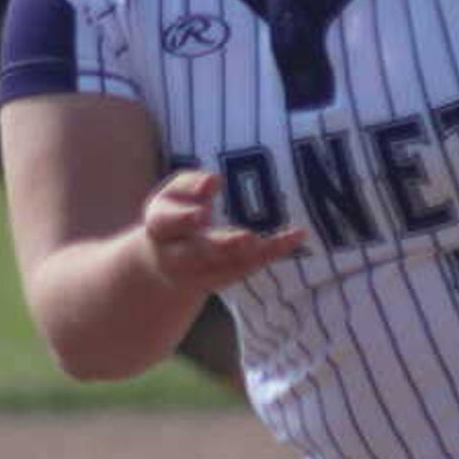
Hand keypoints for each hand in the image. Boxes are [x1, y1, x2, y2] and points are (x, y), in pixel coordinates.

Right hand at [142, 171, 307, 294]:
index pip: (166, 223)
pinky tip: (298, 235)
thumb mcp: (173, 196)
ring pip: (230, 266)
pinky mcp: (226, 278)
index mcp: (160, 229)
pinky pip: (252, 266)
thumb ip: (190, 185)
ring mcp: (203, 273)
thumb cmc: (174, 216)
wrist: (166, 265)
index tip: (201, 213)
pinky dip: (274, 251)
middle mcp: (179, 257)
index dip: (182, 219)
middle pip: (199, 254)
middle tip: (246, 239)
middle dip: (222, 247)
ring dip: (255, 255)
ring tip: (281, 239)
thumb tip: (214, 180)